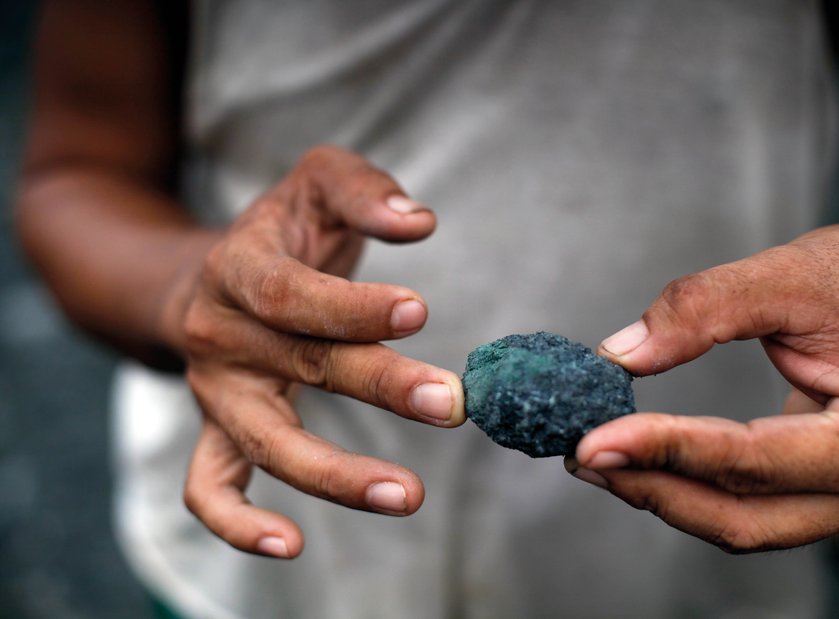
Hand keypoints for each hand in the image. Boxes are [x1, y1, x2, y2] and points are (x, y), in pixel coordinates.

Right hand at [171, 146, 464, 558]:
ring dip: (334, 475)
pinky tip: (292, 546)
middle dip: (380, 385)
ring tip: (409, 494)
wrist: (210, 276)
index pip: (291, 295)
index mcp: (237, 268)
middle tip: (451, 404)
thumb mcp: (317, 182)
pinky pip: (209, 488)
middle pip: (299, 365)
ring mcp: (213, 392)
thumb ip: (366, 192)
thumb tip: (421, 222)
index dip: (352, 306)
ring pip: (264, 443)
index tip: (419, 312)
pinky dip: (237, 525)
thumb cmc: (282, 231)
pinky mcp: (215, 431)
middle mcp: (218, 333)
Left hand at [566, 213, 838, 551]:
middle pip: (740, 515)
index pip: (748, 462)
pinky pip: (750, 506)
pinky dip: (691, 486)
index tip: (593, 440)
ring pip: (741, 522)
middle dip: (652, 487)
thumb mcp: (792, 275)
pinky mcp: (829, 489)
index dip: (664, 450)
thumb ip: (704, 309)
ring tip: (600, 457)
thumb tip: (622, 354)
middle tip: (582, 454)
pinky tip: (644, 458)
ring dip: (664, 494)